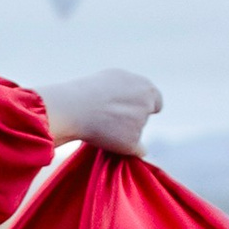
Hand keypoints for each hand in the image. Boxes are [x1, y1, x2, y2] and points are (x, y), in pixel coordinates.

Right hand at [41, 70, 161, 154]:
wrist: (74, 108)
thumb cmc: (88, 91)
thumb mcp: (115, 78)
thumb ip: (131, 88)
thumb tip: (138, 98)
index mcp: (145, 88)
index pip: (155, 101)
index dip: (143, 107)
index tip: (132, 110)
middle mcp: (146, 105)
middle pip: (144, 117)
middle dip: (132, 119)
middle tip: (111, 119)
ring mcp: (140, 124)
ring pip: (136, 133)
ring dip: (124, 133)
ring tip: (100, 126)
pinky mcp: (131, 142)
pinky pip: (137, 151)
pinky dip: (128, 150)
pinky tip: (114, 146)